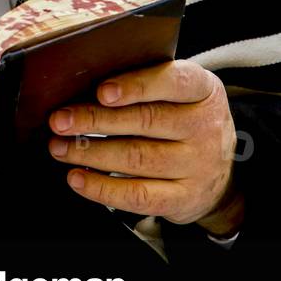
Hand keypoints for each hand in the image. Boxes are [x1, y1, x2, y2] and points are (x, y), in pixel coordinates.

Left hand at [47, 60, 242, 232]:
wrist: (220, 173)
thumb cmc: (183, 119)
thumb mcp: (180, 94)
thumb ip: (145, 84)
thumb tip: (85, 84)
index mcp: (203, 90)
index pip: (173, 82)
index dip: (136, 86)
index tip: (102, 91)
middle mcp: (204, 127)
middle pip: (146, 120)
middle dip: (96, 120)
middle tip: (60, 120)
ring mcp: (197, 165)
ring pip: (137, 158)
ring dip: (90, 153)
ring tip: (59, 147)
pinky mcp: (183, 198)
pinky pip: (138, 196)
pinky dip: (102, 188)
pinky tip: (77, 178)